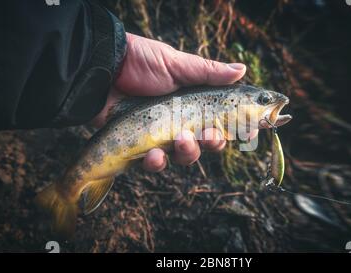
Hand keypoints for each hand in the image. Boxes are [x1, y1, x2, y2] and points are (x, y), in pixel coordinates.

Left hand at [93, 33, 246, 171]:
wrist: (101, 69)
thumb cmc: (140, 63)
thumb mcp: (177, 64)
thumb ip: (209, 72)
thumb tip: (242, 70)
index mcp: (194, 102)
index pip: (221, 119)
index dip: (235, 128)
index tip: (249, 132)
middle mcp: (181, 121)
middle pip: (207, 143)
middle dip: (213, 143)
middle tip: (211, 136)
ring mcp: (161, 135)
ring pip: (184, 156)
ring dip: (188, 152)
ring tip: (180, 139)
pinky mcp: (140, 148)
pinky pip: (155, 164)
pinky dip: (157, 162)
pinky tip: (154, 153)